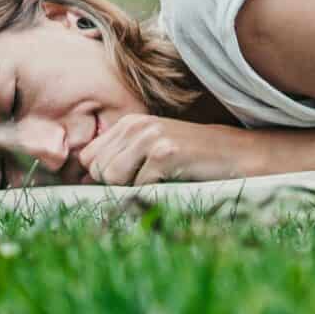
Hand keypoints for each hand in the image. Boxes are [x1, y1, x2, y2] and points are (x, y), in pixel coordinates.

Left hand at [78, 114, 257, 186]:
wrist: (235, 154)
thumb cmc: (190, 159)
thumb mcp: (150, 151)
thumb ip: (116, 159)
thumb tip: (79, 180)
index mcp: (129, 123)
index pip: (88, 157)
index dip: (102, 175)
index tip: (127, 179)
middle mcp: (137, 125)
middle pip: (98, 170)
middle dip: (118, 183)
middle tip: (149, 178)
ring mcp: (151, 137)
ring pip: (113, 178)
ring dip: (135, 187)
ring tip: (160, 178)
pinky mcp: (165, 153)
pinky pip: (139, 185)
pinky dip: (155, 190)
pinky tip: (175, 178)